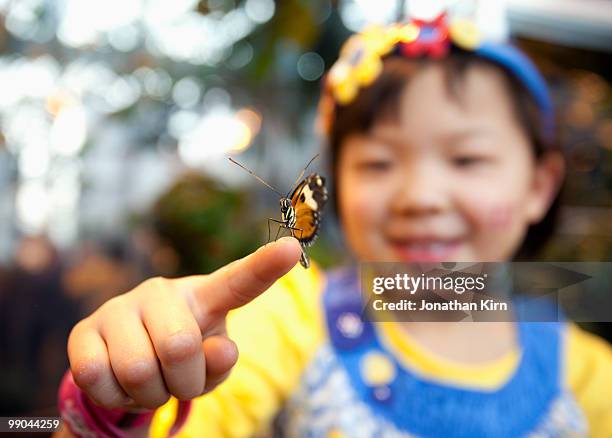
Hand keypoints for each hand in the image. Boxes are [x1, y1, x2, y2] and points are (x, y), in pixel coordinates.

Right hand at [67, 237, 301, 409]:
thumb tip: (220, 349)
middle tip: (177, 382)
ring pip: (137, 370)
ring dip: (148, 395)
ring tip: (149, 382)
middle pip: (180, 347)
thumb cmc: (181, 360)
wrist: (127, 362)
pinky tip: (118, 382)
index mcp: (205, 296)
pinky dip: (114, 398)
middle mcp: (162, 291)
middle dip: (183, 383)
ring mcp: (119, 306)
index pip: (239, 282)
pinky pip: (95, 377)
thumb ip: (221, 361)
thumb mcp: (210, 367)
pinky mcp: (83, 330)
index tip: (292, 248)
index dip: (265, 267)